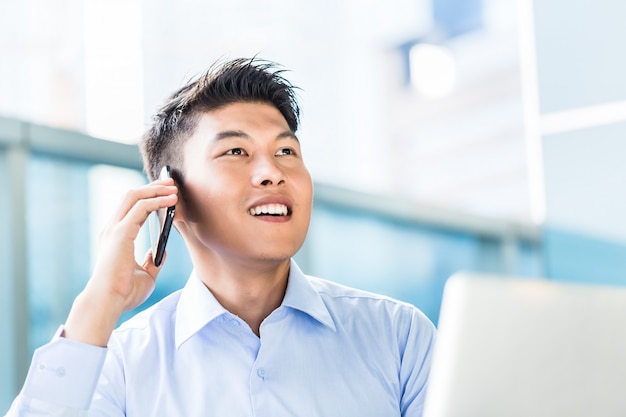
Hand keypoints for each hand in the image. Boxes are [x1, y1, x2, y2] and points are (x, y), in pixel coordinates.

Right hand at [64, 178, 177, 345]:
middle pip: (131, 196)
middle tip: (171, 182)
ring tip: (173, 187)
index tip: (166, 193)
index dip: (149, 198)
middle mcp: (112, 229)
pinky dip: (157, 201)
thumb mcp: (145, 275)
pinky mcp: (121, 232)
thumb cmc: (123, 292)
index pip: (131, 208)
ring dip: (156, 189)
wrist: (109, 302)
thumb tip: (160, 252)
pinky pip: (141, 208)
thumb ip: (151, 261)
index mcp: (115, 237)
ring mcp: (114, 229)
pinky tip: (171, 201)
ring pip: (135, 196)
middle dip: (152, 186)